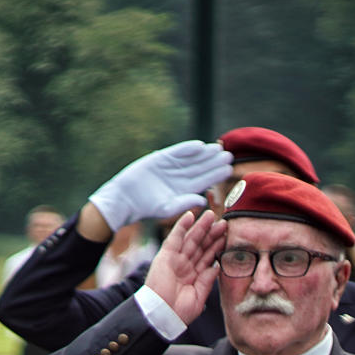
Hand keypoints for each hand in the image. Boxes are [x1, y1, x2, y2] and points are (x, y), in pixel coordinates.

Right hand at [88, 141, 232, 232]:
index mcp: (184, 190)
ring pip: (192, 158)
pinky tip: (199, 146)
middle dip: (214, 161)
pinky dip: (187, 148)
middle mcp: (180, 177)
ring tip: (217, 148)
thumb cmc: (145, 208)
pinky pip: (177, 151)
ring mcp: (171, 166)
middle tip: (228, 155)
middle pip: (201, 167)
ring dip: (204, 153)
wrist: (125, 198)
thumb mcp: (167, 208)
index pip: (205, 180)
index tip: (229, 168)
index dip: (216, 174)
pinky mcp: (161, 158)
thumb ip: (185, 203)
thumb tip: (203, 201)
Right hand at [141, 210, 228, 325]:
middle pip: (201, 246)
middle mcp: (184, 266)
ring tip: (211, 215)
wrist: (161, 316)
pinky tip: (191, 216)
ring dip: (200, 227)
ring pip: (190, 240)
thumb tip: (216, 266)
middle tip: (224, 222)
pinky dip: (182, 226)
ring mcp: (174, 260)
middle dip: (212, 234)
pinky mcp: (165, 256)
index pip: (207, 257)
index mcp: (193, 277)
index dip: (217, 246)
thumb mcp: (199, 297)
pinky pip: (174, 238)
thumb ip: (207, 280)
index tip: (228, 236)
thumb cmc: (178, 313)